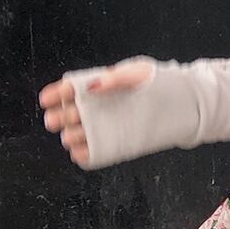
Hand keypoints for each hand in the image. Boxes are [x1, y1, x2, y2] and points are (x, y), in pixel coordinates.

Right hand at [39, 57, 154, 167]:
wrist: (182, 104)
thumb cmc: (158, 83)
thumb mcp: (137, 73)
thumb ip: (113, 79)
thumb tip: (90, 86)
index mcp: (99, 87)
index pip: (70, 90)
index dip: (56, 94)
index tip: (46, 100)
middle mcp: (98, 108)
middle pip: (70, 114)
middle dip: (59, 117)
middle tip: (54, 121)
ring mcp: (105, 127)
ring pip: (78, 135)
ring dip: (71, 136)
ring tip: (72, 136)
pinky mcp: (114, 145)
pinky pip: (93, 153)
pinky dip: (84, 154)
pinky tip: (81, 151)